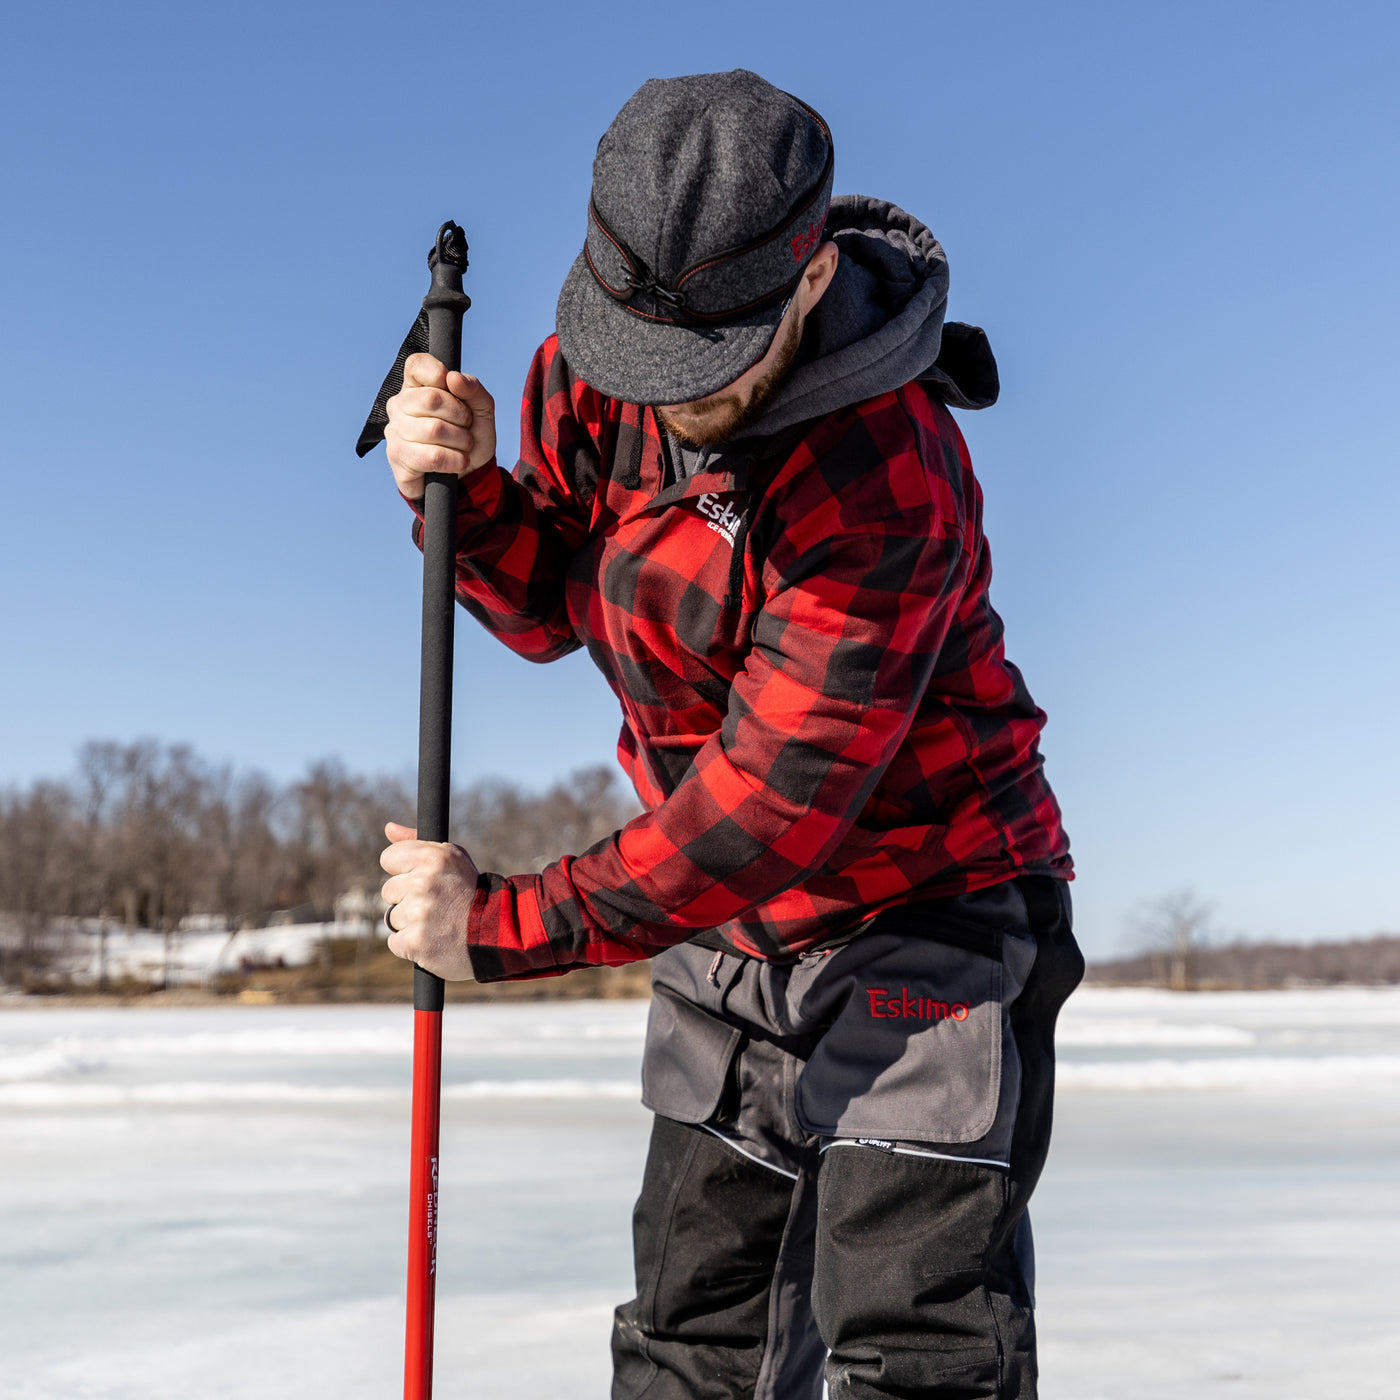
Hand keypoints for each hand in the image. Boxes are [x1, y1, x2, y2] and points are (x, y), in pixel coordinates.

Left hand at [379, 821, 480, 979]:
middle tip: (435, 903)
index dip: (403, 870)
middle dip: (407, 898)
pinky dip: (410, 944)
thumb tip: (389, 827)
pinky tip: (432, 939)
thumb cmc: (470, 892)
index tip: (420, 878)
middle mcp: (423, 883)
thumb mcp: (452, 858)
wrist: (496, 932)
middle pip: (389, 890)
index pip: (389, 858)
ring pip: (392, 917)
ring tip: (437, 922)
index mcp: (433, 857)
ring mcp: (418, 914)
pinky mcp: (415, 942)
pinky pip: (395, 941)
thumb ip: (416, 842)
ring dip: (410, 922)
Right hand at [384, 353, 496, 499]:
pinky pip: (432, 457)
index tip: (454, 388)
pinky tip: (458, 462)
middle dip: (461, 415)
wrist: (467, 475)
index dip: (438, 373)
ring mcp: (395, 432)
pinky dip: (455, 460)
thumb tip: (454, 377)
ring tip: (463, 446)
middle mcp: (399, 406)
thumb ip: (473, 388)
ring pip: (434, 430)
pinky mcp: (398, 459)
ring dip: (461, 441)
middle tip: (466, 426)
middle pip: (431, 398)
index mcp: (416, 386)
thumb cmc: (470, 436)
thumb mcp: (482, 410)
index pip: (416, 364)